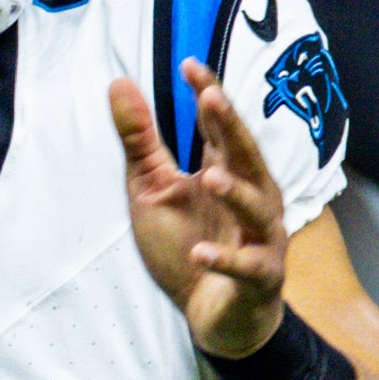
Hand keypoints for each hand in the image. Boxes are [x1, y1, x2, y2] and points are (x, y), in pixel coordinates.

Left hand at [110, 61, 286, 357]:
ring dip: (236, 193)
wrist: (213, 314)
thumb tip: (118, 82)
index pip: (219, 126)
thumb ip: (140, 139)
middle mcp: (252, 196)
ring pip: (256, 208)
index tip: (190, 65)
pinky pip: (246, 266)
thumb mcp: (153, 187)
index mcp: (226, 170)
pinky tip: (202, 253)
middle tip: (212, 99)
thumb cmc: (187, 243)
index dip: (208, 96)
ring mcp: (260, 236)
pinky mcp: (259, 276)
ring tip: (212, 177)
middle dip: (231, 127)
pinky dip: (225, 260)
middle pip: (245, 155)